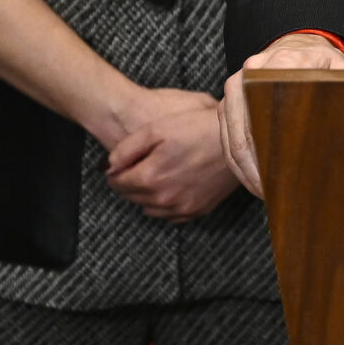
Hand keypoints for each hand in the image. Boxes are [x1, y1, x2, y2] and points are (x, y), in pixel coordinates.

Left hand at [105, 98, 237, 220]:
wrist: (236, 140)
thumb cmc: (196, 128)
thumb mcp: (156, 129)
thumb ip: (126, 149)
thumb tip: (107, 167)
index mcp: (149, 178)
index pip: (117, 183)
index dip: (115, 172)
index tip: (119, 163)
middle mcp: (163, 200)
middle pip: (132, 197)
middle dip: (129, 183)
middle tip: (135, 167)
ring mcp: (182, 208)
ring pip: (149, 209)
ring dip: (145, 195)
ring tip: (153, 175)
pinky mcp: (198, 210)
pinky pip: (171, 216)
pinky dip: (165, 205)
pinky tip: (169, 189)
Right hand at [219, 33, 343, 199]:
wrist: (296, 44)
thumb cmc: (318, 62)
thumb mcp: (338, 69)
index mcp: (280, 64)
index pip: (270, 111)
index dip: (273, 150)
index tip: (284, 174)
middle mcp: (250, 73)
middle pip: (244, 132)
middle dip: (256, 168)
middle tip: (274, 193)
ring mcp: (235, 88)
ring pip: (231, 139)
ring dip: (245, 170)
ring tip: (265, 192)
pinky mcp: (228, 102)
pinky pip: (226, 138)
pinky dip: (238, 162)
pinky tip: (254, 180)